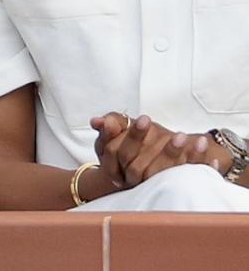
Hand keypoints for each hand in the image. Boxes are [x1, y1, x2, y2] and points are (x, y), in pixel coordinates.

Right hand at [93, 112, 221, 187]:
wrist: (148, 170)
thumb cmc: (130, 149)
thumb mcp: (119, 134)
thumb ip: (112, 125)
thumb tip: (97, 121)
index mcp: (116, 167)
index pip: (119, 153)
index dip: (134, 135)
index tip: (146, 119)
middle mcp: (133, 180)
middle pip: (141, 168)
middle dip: (164, 150)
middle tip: (179, 134)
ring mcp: (152, 185)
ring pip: (165, 175)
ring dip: (183, 158)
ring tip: (196, 140)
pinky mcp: (172, 188)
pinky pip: (186, 179)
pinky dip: (199, 164)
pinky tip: (209, 153)